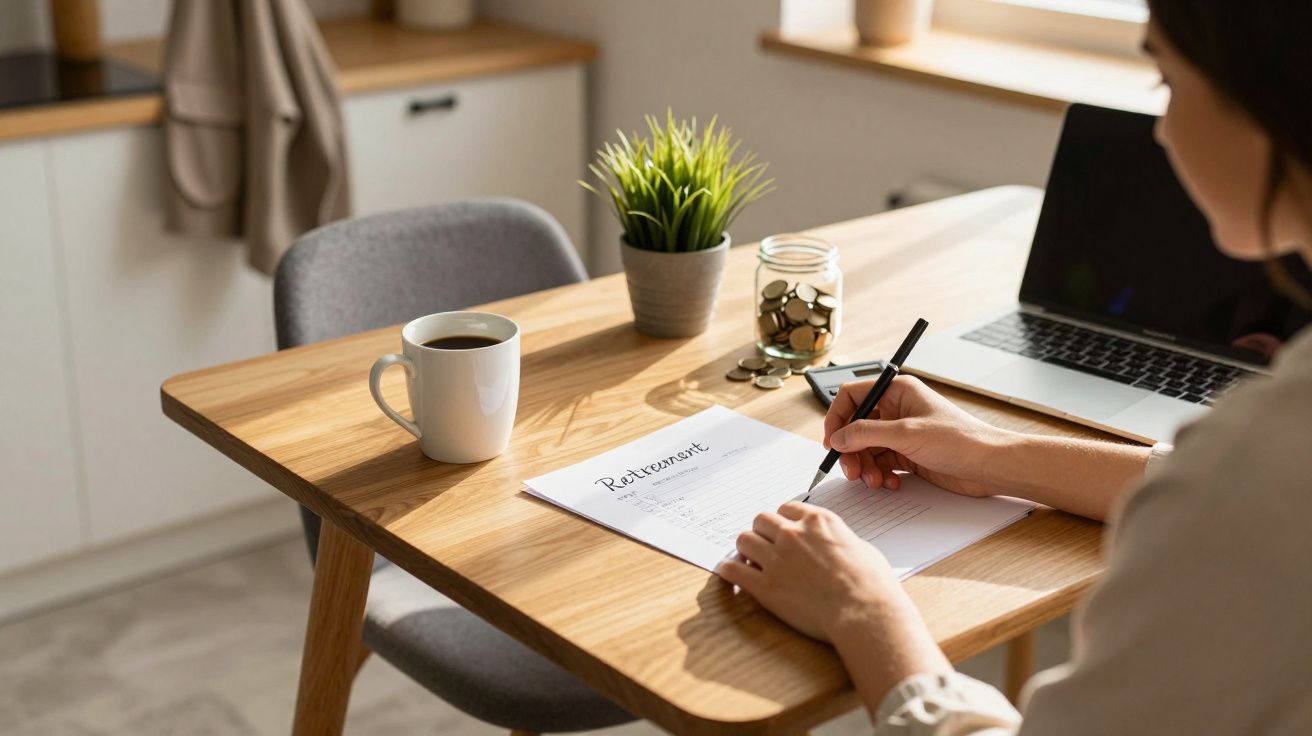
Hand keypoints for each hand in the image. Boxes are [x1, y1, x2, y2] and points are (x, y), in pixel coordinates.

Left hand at [719, 501, 902, 641]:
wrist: (865, 612)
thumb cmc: (872, 585)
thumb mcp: (862, 548)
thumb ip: (839, 541)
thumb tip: (835, 545)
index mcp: (818, 521)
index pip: (785, 509)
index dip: (782, 522)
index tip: (782, 532)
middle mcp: (793, 534)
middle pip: (760, 520)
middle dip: (762, 533)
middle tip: (765, 548)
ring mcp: (777, 558)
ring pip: (743, 540)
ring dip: (746, 550)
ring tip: (750, 562)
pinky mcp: (765, 586)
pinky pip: (732, 570)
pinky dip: (729, 571)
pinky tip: (732, 575)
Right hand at [823, 375, 1011, 496]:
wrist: (990, 466)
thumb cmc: (960, 439)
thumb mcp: (907, 434)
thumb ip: (866, 434)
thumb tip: (838, 437)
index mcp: (897, 391)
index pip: (853, 396)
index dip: (837, 418)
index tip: (832, 441)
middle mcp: (897, 409)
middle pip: (856, 426)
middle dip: (851, 450)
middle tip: (852, 471)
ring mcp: (902, 433)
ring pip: (867, 448)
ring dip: (866, 466)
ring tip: (875, 481)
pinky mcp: (909, 454)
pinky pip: (881, 463)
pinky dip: (880, 475)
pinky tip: (890, 483)